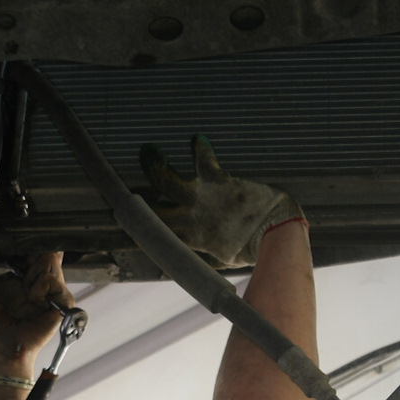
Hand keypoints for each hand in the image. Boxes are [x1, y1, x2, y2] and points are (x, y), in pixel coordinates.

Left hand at [0, 253, 70, 372]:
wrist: (2, 342)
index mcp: (27, 276)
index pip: (38, 250)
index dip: (30, 244)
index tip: (19, 248)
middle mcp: (43, 282)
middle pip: (49, 251)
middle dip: (34, 254)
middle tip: (23, 267)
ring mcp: (55, 292)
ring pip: (51, 262)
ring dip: (34, 272)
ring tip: (26, 289)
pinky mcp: (63, 302)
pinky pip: (53, 281)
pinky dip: (40, 286)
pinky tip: (32, 298)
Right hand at [140, 136, 303, 269]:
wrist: (275, 234)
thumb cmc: (255, 249)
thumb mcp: (226, 259)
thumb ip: (211, 254)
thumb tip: (206, 260)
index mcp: (192, 239)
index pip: (157, 233)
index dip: (138, 227)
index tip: (123, 220)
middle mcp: (191, 219)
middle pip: (154, 208)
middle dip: (138, 197)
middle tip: (127, 186)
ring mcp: (203, 199)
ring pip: (168, 181)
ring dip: (155, 165)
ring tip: (148, 151)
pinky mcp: (219, 182)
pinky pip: (203, 161)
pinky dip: (200, 149)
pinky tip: (196, 139)